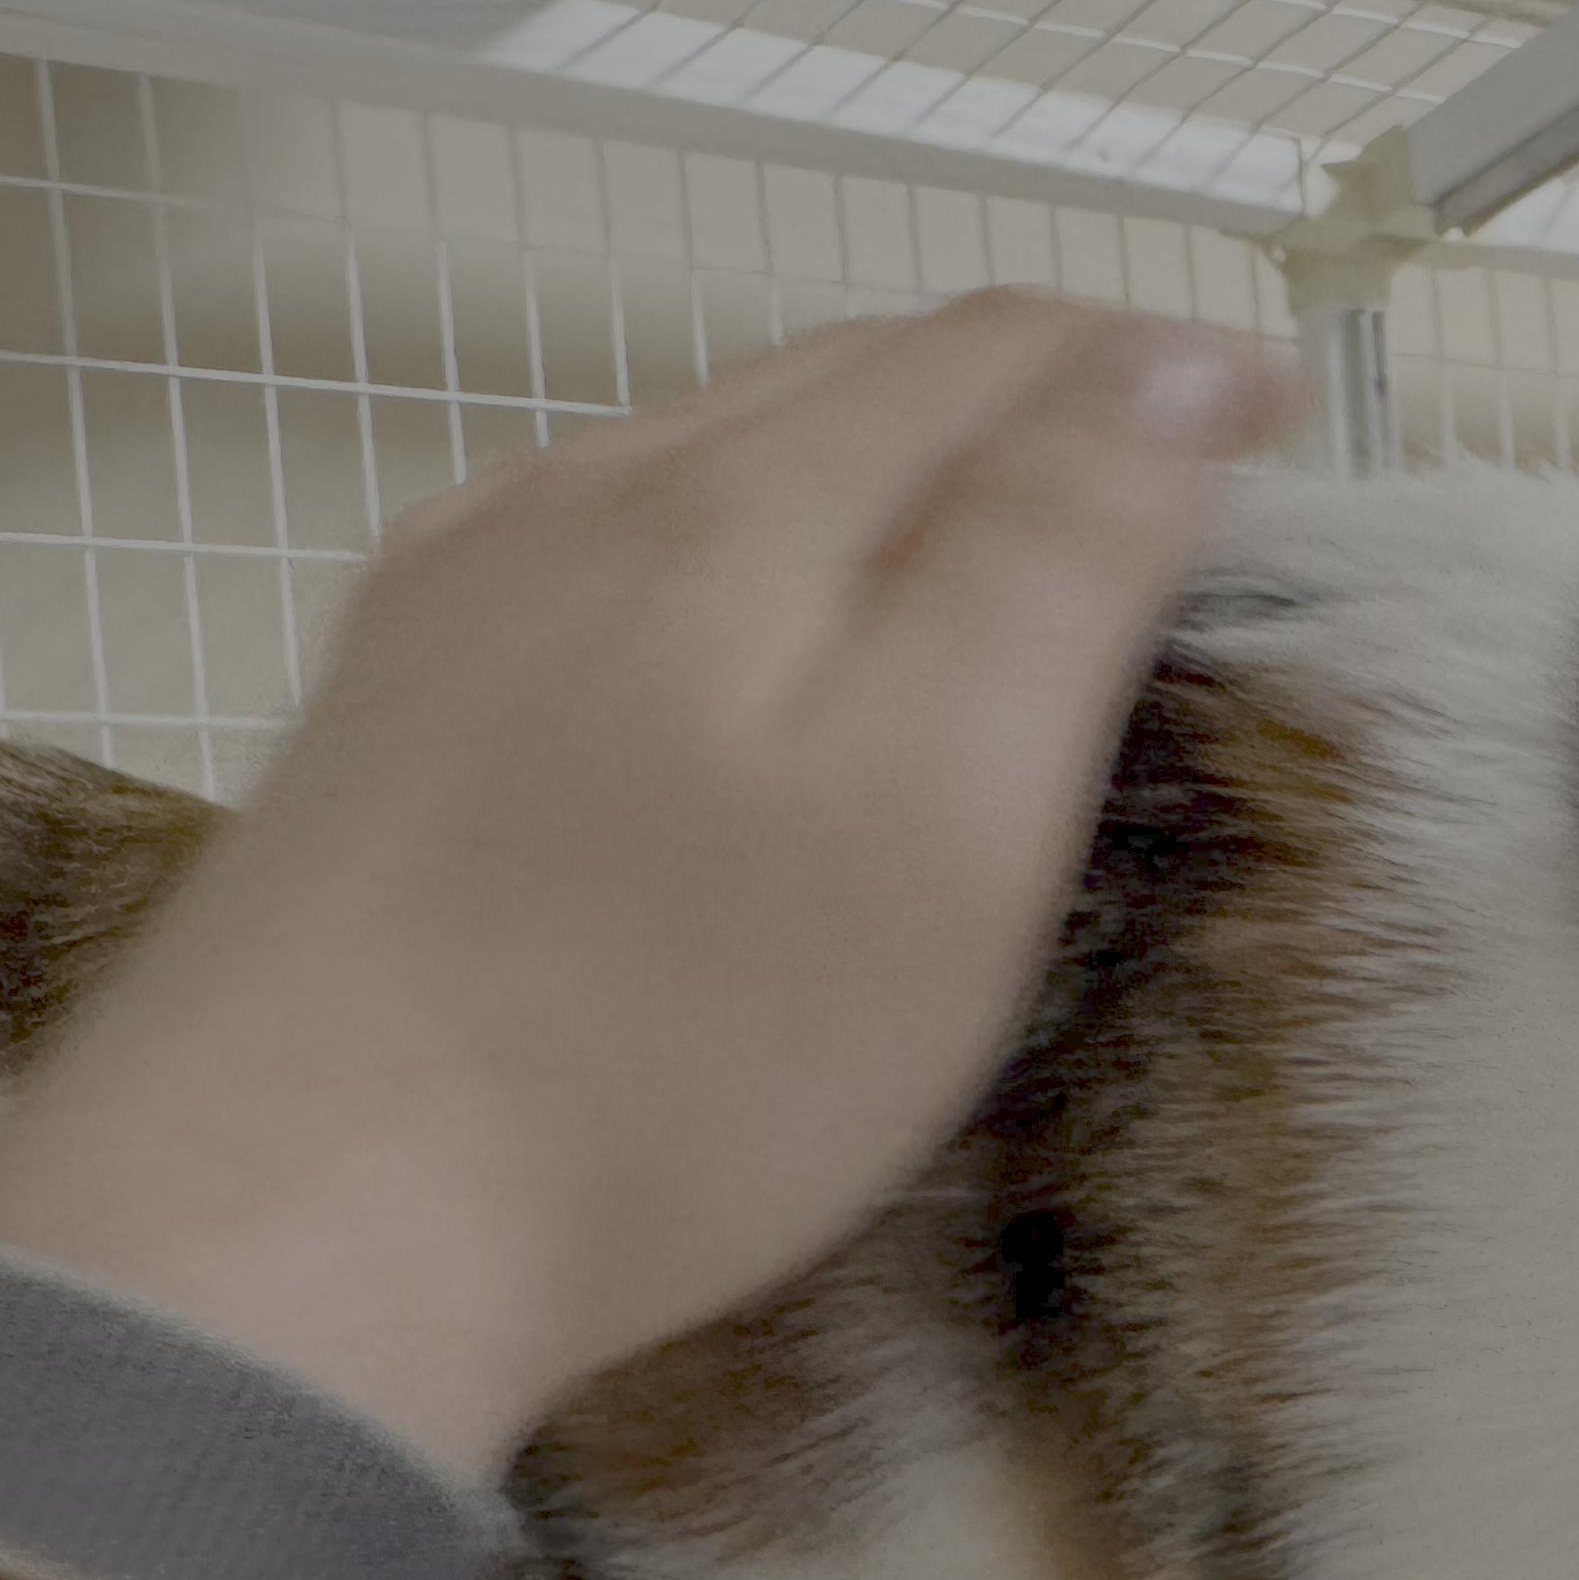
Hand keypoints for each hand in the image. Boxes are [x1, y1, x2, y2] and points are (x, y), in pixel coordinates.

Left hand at [0, 292, 1299, 1469]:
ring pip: (713, 451)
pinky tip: (731, 614)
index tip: (1283, 414)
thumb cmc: (668, 1053)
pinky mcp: (389, 709)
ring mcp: (461, 599)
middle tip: (1169, 464)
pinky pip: (591, 544)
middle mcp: (582, 505)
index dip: (1164, 366)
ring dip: (878, 450)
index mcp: (745, 509)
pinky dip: (730, 531)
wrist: (294, 1221)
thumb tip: (1174, 369)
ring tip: (987, 521)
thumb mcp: (946, 811)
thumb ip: (1060, 560)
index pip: (998, 357)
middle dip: (1033, 392)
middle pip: (849, 380)